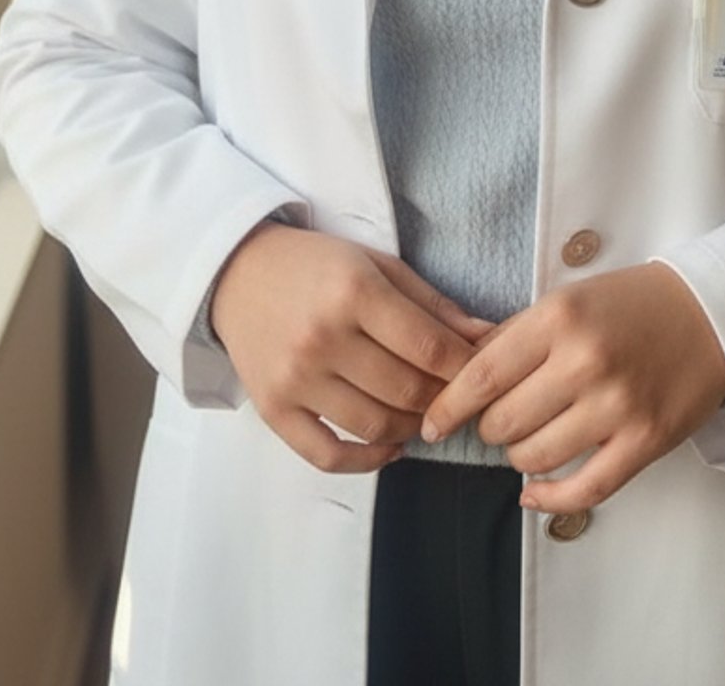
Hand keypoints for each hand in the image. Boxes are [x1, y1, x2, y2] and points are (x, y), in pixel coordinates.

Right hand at [210, 222, 496, 475]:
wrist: (238, 273)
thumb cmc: (317, 265)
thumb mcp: (378, 264)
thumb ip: (433, 303)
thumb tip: (487, 336)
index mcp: (353, 292)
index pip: (428, 346)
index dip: (464, 367)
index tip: (482, 372)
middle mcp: (323, 338)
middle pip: (406, 390)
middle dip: (444, 399)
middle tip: (459, 398)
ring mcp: (295, 378)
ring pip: (374, 425)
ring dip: (412, 428)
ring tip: (426, 415)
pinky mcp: (273, 409)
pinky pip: (327, 455)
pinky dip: (367, 459)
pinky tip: (391, 444)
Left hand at [419, 261, 724, 514]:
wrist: (712, 314)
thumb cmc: (633, 304)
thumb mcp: (569, 299)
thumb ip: (515, 336)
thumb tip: (457, 376)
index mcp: (561, 317)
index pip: (482, 375)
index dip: (447, 407)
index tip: (431, 424)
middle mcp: (585, 360)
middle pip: (502, 422)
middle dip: (491, 428)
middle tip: (502, 420)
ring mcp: (617, 405)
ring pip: (534, 458)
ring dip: (520, 456)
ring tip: (531, 438)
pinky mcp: (645, 441)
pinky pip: (582, 490)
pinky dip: (548, 498)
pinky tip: (533, 492)